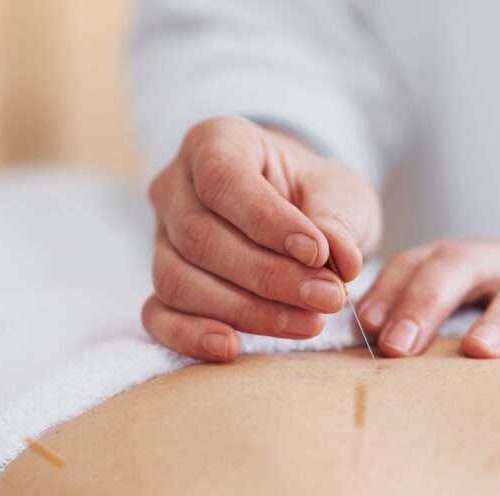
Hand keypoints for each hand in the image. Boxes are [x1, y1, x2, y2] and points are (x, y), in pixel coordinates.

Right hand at [143, 116, 381, 360]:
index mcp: (216, 142)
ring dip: (245, 310)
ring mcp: (161, 238)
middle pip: (200, 237)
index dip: (267, 221)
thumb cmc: (317, 196)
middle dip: (268, 276)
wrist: (300, 219)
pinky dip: (189, 336)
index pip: (223, 179)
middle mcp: (175, 187)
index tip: (317, 253)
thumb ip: (338, 220)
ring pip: (178, 279)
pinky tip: (231, 348)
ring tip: (308, 324)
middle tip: (328, 298)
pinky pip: (158, 315)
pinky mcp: (163, 285)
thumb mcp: (341, 193)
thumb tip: (338, 258)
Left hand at [357, 239, 499, 361]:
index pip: (416, 262)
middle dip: (425, 303)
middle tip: (398, 345)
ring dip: (498, 319)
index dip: (387, 289)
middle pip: (458, 266)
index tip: (361, 326)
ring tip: (478, 349)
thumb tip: (360, 362)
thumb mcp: (467, 312)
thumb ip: (423, 327)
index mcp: (462, 261)